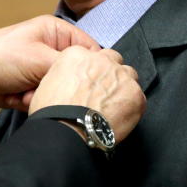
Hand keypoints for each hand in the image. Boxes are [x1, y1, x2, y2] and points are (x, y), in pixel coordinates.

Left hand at [0, 15, 100, 111]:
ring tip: (26, 90)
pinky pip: (46, 100)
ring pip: (61, 91)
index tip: (89, 82)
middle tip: (42, 84)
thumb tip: (97, 73)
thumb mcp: (39, 57)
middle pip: (76, 74)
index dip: (91, 67)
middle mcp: (52, 49)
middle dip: (59, 84)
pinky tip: (17, 97)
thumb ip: (71, 65)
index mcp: (57, 32)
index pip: (90, 50)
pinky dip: (33, 102)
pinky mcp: (32, 88)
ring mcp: (42, 70)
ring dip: (44, 95)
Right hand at [30, 46, 144, 141]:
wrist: (66, 131)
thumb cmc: (53, 112)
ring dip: (123, 87)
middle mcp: (101, 60)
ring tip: (113, 105)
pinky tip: (119, 117)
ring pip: (129, 75)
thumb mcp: (48, 83)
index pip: (91, 56)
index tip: (90, 82)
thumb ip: (66, 74)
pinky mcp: (134, 94)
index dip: (91, 70)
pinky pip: (138, 97)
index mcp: (77, 55)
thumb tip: (73, 82)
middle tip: (103, 91)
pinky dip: (132, 106)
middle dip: (110, 73)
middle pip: (113, 60)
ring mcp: (120, 76)